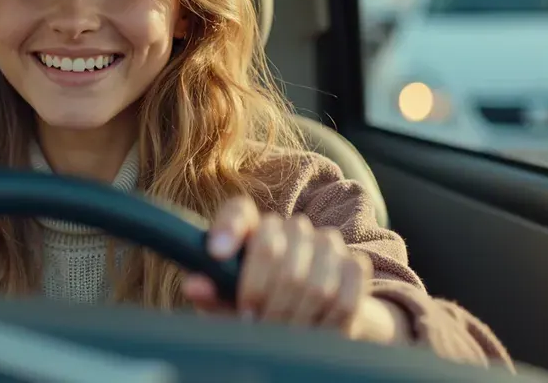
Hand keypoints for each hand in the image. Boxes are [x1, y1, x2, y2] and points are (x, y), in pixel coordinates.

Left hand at [182, 196, 407, 342]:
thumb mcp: (232, 304)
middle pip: (274, 251)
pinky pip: (344, 295)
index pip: (239, 213)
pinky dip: (328, 322)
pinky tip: (315, 332)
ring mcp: (326, 242)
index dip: (227, 228)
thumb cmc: (262, 307)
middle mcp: (290, 227)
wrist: (316, 317)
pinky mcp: (354, 264)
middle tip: (254, 323)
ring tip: (284, 335)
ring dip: (296, 317)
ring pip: (312, 280)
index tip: (216, 253)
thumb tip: (194, 286)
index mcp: (253, 229)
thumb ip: (213, 295)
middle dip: (263, 297)